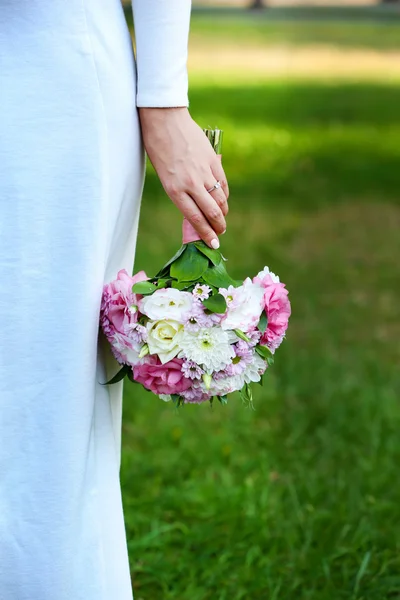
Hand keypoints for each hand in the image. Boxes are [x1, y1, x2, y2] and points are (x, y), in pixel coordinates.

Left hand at [138, 107, 228, 248]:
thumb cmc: (158, 148)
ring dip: (223, 212)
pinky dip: (225, 194)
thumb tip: (196, 208)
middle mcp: (191, 183)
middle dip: (219, 227)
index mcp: (175, 189)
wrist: (164, 118)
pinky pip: (223, 183)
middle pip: (212, 212)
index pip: (195, 218)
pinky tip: (223, 200)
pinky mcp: (213, 160)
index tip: (213, 244)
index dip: (206, 234)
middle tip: (220, 234)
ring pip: (220, 199)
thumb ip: (180, 192)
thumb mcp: (164, 176)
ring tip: (221, 218)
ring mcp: (204, 171)